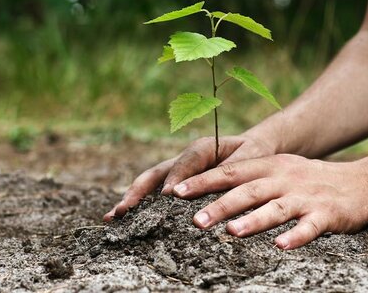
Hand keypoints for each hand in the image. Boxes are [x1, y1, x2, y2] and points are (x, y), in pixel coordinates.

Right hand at [103, 134, 275, 220]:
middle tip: (124, 209)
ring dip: (131, 199)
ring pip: (150, 183)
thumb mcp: (251, 156)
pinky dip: (139, 205)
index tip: (168, 196)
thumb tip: (215, 183)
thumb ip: (234, 167)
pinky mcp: (176, 183)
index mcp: (203, 148)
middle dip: (138, 191)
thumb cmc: (254, 153)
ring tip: (113, 217)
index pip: (186, 163)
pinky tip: (123, 220)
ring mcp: (177, 171)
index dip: (176, 178)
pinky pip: (155, 193)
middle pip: (156, 173)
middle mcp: (184, 159)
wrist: (254, 148)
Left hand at [171, 154, 367, 249]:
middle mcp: (285, 178)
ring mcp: (306, 196)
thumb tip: (207, 192)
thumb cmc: (310, 180)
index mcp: (270, 166)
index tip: (176, 191)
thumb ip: (248, 179)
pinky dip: (295, 236)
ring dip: (253, 220)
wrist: (362, 183)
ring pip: (276, 208)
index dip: (203, 181)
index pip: (230, 172)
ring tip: (232, 233)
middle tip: (195, 220)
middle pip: (248, 191)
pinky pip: (309, 227)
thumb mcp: (279, 170)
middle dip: (220, 205)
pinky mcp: (327, 214)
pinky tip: (281, 246)